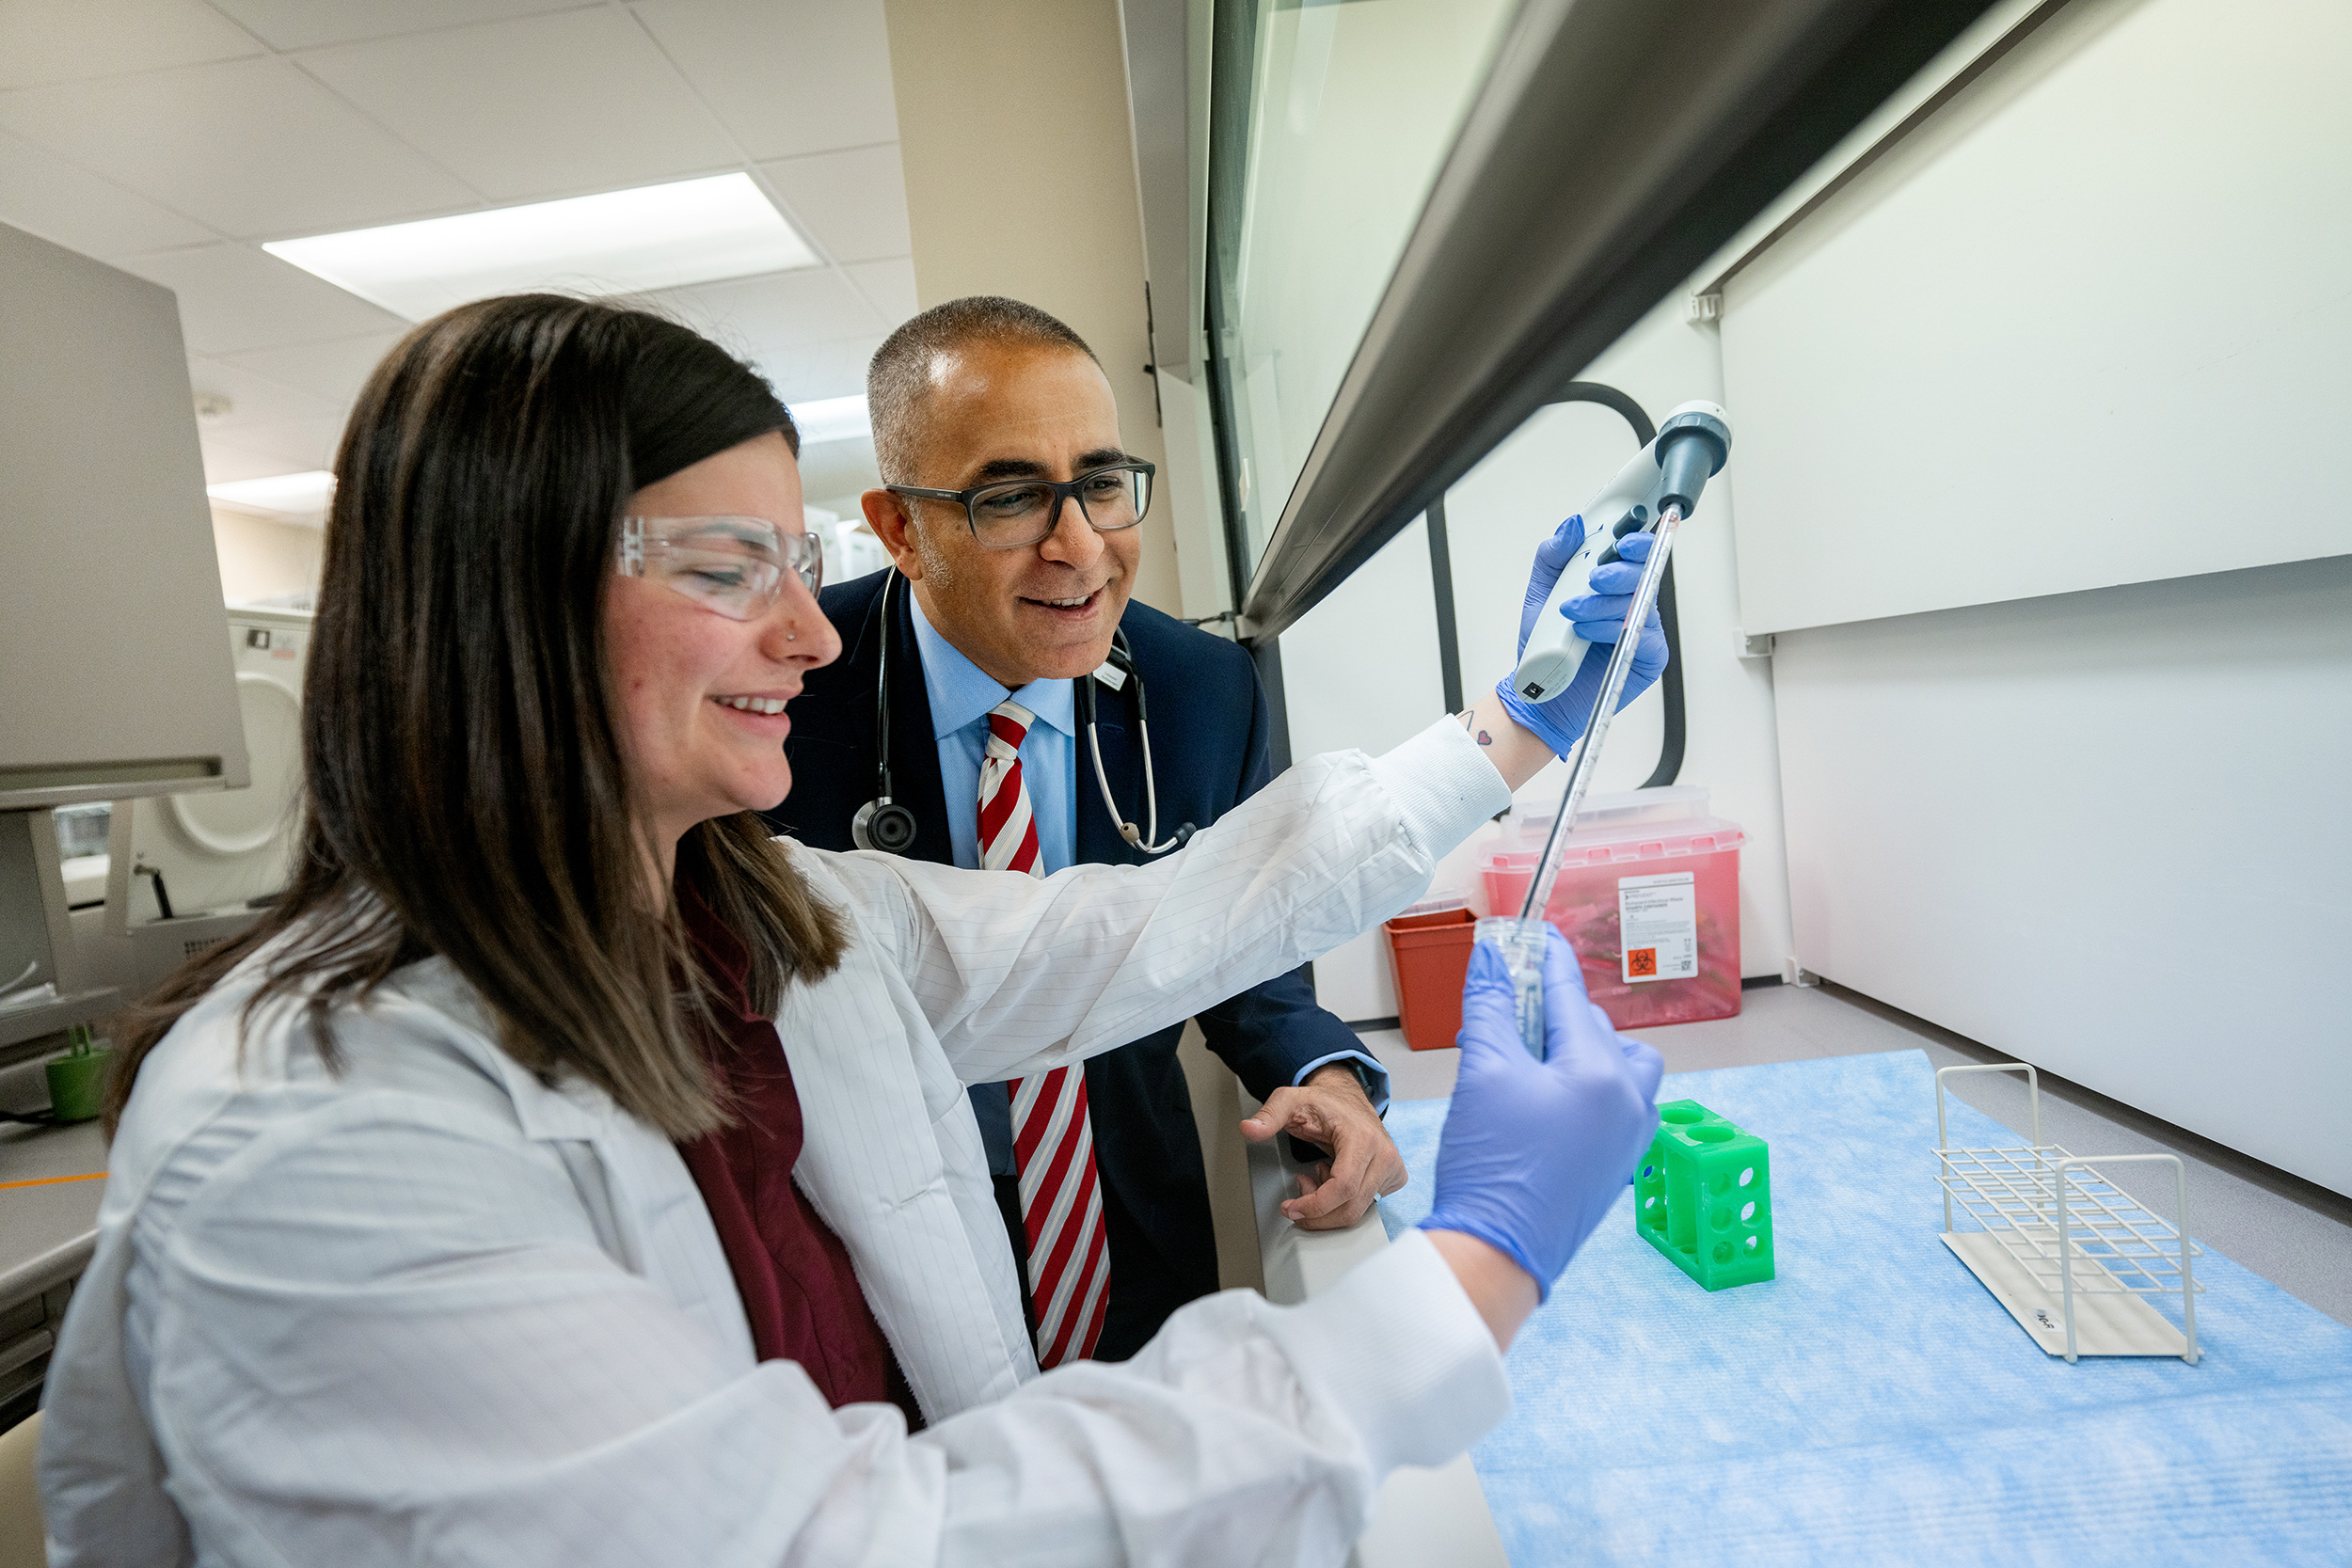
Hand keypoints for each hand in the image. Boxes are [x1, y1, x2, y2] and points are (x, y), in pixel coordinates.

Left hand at [1240, 1064, 1405, 1228]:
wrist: (1347, 1099)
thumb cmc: (1325, 1104)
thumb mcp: (1290, 1101)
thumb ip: (1269, 1116)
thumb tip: (1249, 1129)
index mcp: (1363, 1138)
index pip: (1343, 1188)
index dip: (1314, 1206)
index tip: (1292, 1208)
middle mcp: (1384, 1155)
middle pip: (1351, 1208)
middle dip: (1316, 1214)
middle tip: (1295, 1205)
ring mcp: (1392, 1168)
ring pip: (1358, 1212)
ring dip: (1327, 1207)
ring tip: (1314, 1179)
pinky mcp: (1394, 1178)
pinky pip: (1366, 1206)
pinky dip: (1342, 1203)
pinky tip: (1331, 1181)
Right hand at [1418, 925, 1662, 1299]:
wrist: (1497, 1251)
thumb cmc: (1493, 1168)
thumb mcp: (1483, 1073)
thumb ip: (1490, 1007)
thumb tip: (1490, 960)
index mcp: (1600, 1073)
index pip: (1573, 997)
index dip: (1549, 961)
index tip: (1537, 935)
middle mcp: (1629, 1102)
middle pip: (1598, 1030)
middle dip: (1557, 1013)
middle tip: (1512, 1009)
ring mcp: (1630, 1138)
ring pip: (1625, 1067)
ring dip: (1588, 1049)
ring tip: (1539, 1055)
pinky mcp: (1620, 1166)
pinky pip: (1623, 1106)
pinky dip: (1596, 1087)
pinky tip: (1554, 1097)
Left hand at [1495, 514, 1669, 758]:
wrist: (1540, 687)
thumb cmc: (1546, 642)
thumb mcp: (1541, 591)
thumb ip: (1553, 557)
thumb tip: (1572, 526)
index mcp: (1616, 581)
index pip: (1639, 552)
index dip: (1636, 542)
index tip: (1620, 541)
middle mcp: (1635, 601)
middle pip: (1645, 573)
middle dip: (1617, 573)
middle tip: (1592, 580)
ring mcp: (1644, 628)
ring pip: (1639, 603)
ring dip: (1602, 605)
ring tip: (1572, 613)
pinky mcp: (1648, 656)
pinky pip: (1640, 635)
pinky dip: (1610, 629)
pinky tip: (1586, 633)